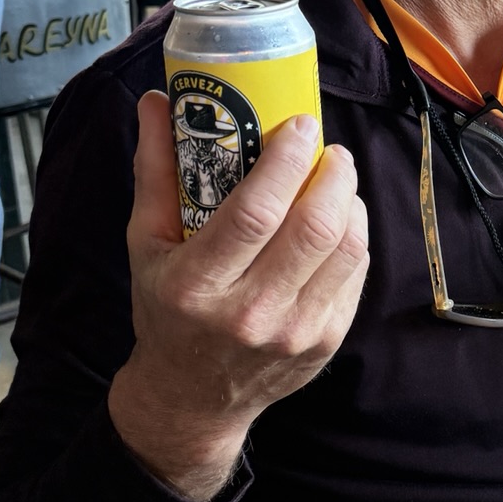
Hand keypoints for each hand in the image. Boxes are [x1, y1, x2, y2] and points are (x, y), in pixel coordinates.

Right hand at [107, 96, 368, 501]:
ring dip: (350, 201)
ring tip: (335, 179)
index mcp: (197, 285)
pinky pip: (356, 274)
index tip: (299, 125)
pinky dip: (354, 236)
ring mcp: (295, 332)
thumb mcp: (146, 244)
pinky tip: (337, 220)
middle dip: (333, 174)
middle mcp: (250, 313)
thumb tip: (158, 102)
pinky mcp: (326, 341)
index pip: (256, 212)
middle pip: (315, 227)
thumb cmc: (166, 311)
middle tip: (327, 149)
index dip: (286, 161)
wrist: (192, 399)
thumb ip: (156, 171)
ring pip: (347, 248)